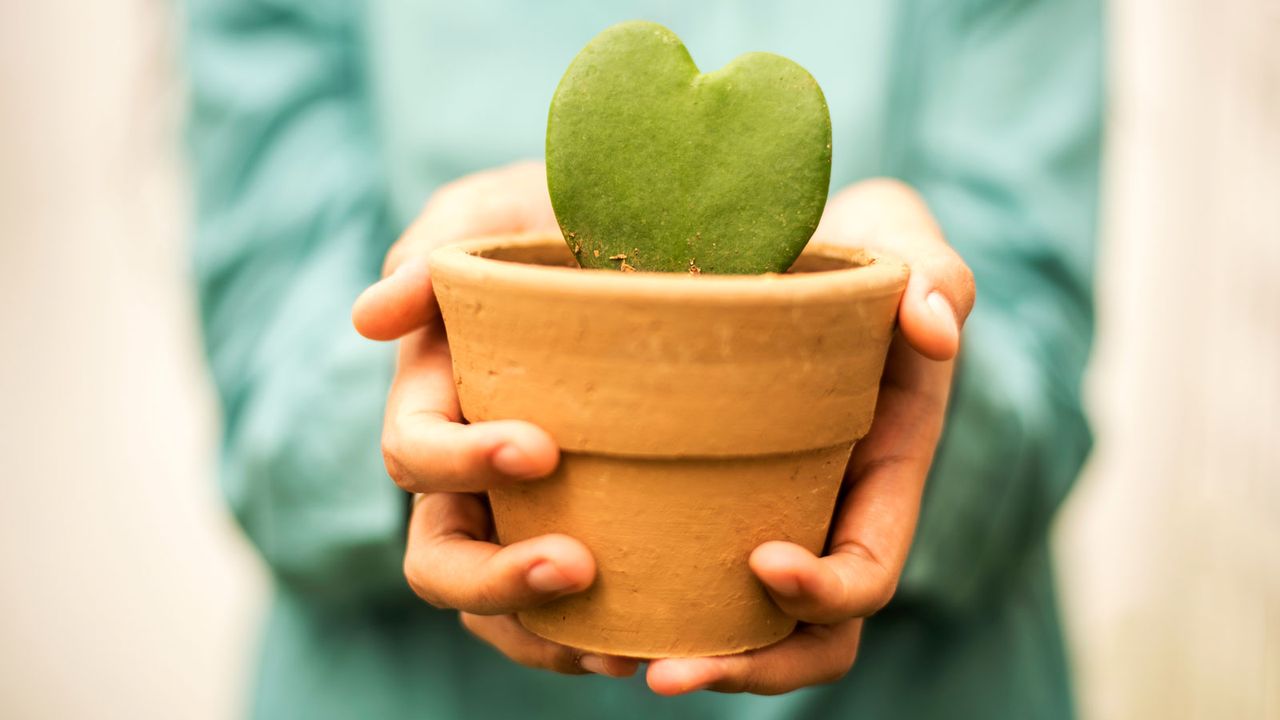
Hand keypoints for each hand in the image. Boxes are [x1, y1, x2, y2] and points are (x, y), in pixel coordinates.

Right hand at [352, 161, 638, 678]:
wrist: (645, 241)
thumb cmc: (556, 222)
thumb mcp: (496, 214)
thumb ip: (432, 252)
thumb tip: (368, 319)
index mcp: (439, 401)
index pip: (414, 454)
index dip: (460, 463)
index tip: (540, 448)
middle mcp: (471, 474)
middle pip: (440, 558)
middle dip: (495, 577)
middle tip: (576, 567)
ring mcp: (525, 512)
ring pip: (497, 609)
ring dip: (544, 634)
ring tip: (618, 649)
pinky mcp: (592, 532)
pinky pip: (570, 614)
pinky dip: (593, 641)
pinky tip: (647, 647)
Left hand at [646, 179, 975, 694]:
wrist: (773, 250)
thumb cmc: (847, 247)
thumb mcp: (899, 240)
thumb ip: (934, 273)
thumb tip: (933, 330)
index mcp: (876, 479)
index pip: (866, 573)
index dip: (825, 593)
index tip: (761, 562)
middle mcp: (817, 517)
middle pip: (800, 638)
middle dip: (744, 666)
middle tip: (665, 672)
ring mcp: (756, 517)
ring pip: (730, 628)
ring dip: (681, 657)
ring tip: (609, 661)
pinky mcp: (688, 499)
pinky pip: (667, 575)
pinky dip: (627, 606)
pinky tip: (564, 599)